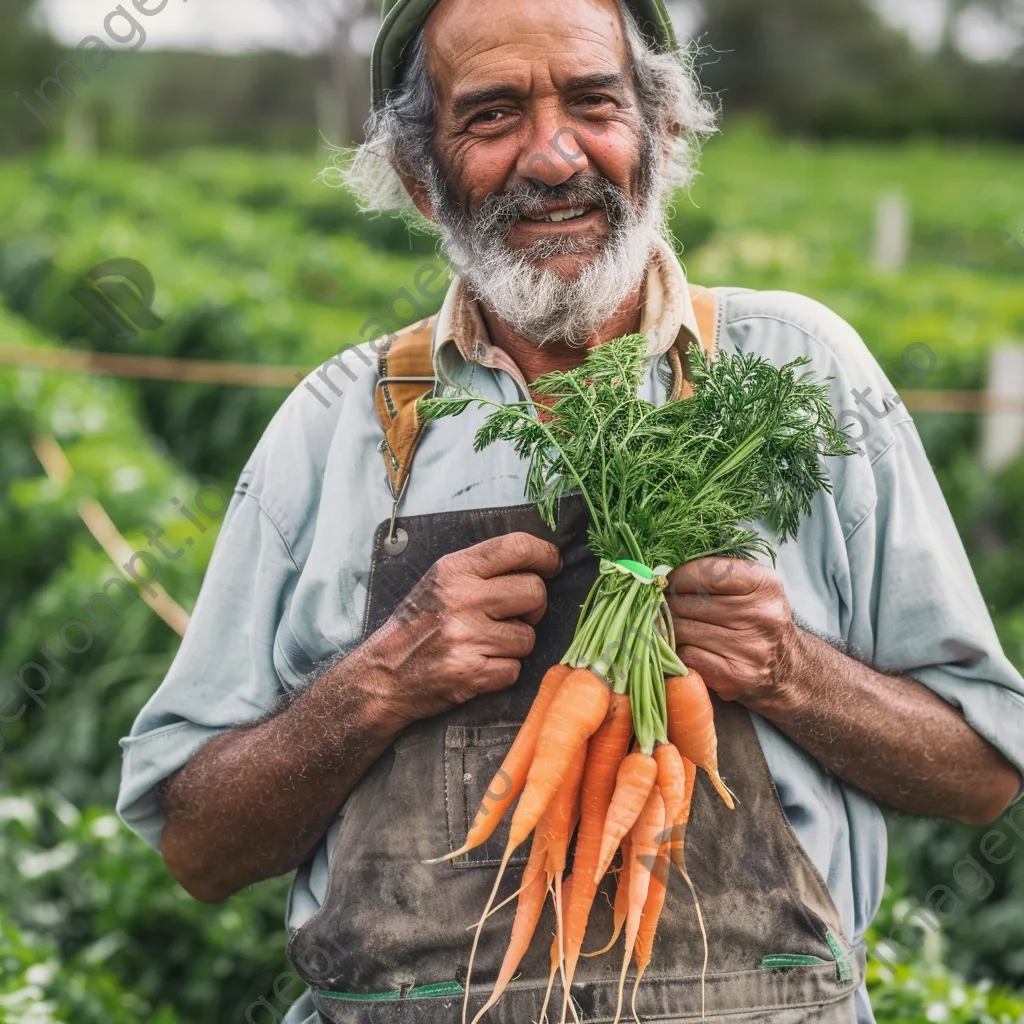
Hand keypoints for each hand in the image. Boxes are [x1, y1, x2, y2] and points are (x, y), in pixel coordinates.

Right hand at [358, 532, 561, 725]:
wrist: (384, 675)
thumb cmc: (419, 625)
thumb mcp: (441, 582)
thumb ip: (483, 569)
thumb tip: (539, 562)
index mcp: (454, 570)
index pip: (517, 547)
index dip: (545, 555)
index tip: (551, 565)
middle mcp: (461, 598)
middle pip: (534, 592)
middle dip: (533, 606)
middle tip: (514, 615)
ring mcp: (466, 637)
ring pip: (528, 635)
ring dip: (515, 644)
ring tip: (486, 643)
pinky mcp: (472, 673)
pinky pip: (515, 668)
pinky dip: (503, 671)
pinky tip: (479, 665)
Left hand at [665, 557, 797, 704]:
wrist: (786, 666)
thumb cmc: (755, 617)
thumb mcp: (750, 585)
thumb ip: (713, 573)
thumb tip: (662, 575)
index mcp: (764, 584)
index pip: (707, 573)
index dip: (679, 576)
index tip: (669, 581)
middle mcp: (762, 615)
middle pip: (688, 603)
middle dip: (668, 603)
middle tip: (664, 605)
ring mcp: (750, 648)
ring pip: (682, 630)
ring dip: (670, 628)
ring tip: (675, 625)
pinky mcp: (736, 676)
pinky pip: (687, 656)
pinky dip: (679, 651)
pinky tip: (688, 647)